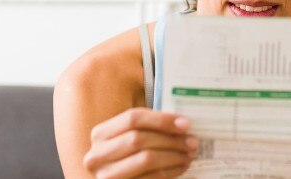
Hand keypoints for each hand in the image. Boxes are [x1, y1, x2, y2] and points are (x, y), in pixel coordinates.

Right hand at [83, 108, 198, 178]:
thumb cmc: (126, 158)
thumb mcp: (128, 139)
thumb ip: (147, 129)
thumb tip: (181, 123)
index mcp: (100, 134)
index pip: (133, 118)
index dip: (161, 119)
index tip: (185, 123)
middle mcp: (98, 155)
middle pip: (139, 139)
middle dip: (171, 139)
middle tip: (193, 141)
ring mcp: (106, 175)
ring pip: (146, 159)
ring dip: (174, 156)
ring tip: (190, 154)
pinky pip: (151, 177)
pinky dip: (171, 171)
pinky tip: (181, 167)